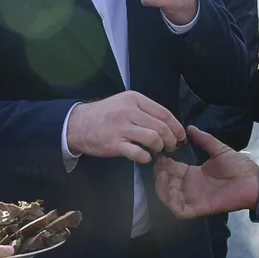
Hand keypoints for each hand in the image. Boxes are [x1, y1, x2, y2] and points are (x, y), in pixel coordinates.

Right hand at [66, 91, 185, 164]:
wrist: (77, 124)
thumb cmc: (104, 114)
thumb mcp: (123, 103)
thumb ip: (144, 110)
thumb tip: (167, 124)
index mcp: (134, 99)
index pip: (164, 113)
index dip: (176, 126)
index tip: (180, 136)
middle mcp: (128, 111)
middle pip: (161, 127)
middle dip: (171, 140)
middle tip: (171, 147)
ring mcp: (121, 127)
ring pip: (153, 138)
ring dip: (160, 148)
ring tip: (157, 151)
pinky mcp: (114, 144)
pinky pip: (138, 152)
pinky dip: (146, 157)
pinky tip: (144, 157)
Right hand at [155, 126, 258, 218]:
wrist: (254, 181)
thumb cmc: (239, 167)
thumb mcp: (219, 150)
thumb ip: (204, 139)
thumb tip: (190, 127)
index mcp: (193, 174)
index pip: (171, 170)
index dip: (163, 163)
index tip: (160, 153)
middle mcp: (190, 187)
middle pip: (166, 184)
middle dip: (159, 174)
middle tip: (160, 163)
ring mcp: (193, 198)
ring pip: (168, 198)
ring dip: (162, 187)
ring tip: (164, 175)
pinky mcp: (199, 208)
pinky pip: (180, 210)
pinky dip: (172, 202)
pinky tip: (172, 189)